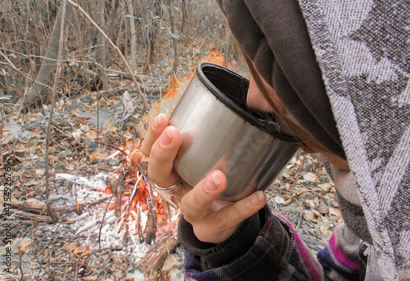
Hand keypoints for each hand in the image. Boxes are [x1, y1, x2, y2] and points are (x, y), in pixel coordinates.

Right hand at [141, 114, 266, 243]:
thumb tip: (238, 98)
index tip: (163, 117)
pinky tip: (258, 196)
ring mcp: (192, 211)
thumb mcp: (208, 156)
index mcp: (173, 170)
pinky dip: (242, 208)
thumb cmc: (213, 177)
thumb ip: (214, 134)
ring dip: (203, 190)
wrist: (222, 219)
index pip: (151, 153)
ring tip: (219, 177)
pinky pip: (225, 220)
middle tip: (174, 134)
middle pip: (159, 176)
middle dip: (163, 154)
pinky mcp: (211, 228)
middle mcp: (177, 189)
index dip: (152, 137)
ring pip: (191, 204)